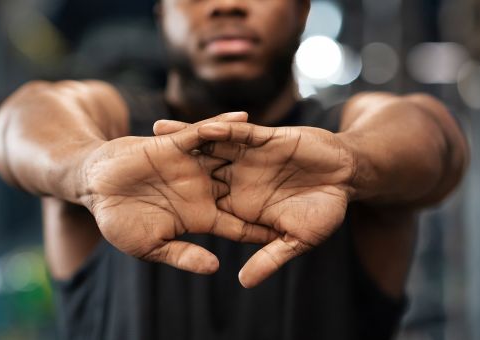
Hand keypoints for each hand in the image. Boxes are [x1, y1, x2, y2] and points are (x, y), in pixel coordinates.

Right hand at [81, 113, 276, 274]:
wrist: (93, 186)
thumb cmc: (117, 220)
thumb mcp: (150, 246)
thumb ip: (182, 255)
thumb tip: (215, 267)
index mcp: (199, 217)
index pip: (238, 224)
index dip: (261, 229)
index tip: (289, 233)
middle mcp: (202, 190)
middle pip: (244, 188)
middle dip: (272, 187)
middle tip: (305, 185)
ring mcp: (191, 167)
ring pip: (231, 157)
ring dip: (257, 152)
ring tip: (289, 143)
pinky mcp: (175, 145)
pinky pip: (204, 134)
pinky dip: (223, 126)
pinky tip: (246, 120)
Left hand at [154, 120, 355, 286]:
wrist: (346, 176)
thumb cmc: (326, 210)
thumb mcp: (298, 239)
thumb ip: (270, 257)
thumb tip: (243, 282)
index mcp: (242, 206)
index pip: (203, 207)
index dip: (175, 206)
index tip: (146, 206)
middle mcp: (239, 180)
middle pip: (195, 173)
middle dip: (167, 168)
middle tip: (133, 164)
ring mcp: (249, 158)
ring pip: (209, 148)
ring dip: (184, 141)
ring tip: (152, 134)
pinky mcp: (263, 139)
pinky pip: (237, 133)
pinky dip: (220, 129)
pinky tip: (200, 126)